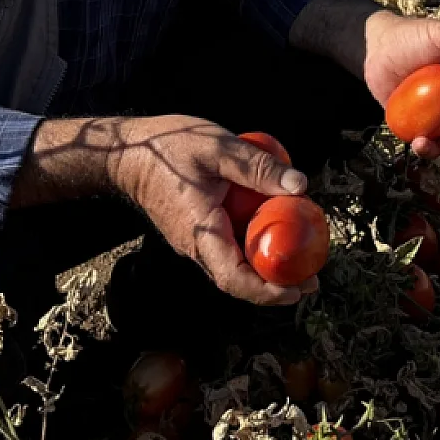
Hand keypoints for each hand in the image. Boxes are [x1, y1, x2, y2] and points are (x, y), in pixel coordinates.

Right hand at [103, 115, 311, 304]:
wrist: (127, 152)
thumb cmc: (167, 148)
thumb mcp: (217, 147)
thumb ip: (258, 167)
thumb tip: (299, 186)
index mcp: (201, 231)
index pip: (234, 279)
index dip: (267, 292)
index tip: (297, 291)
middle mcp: (196, 246)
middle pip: (239, 280)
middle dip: (276, 284)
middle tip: (311, 277)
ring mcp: (194, 241)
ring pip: (233, 265)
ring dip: (266, 268)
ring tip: (299, 258)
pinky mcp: (195, 231)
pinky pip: (227, 249)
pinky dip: (252, 248)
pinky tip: (272, 229)